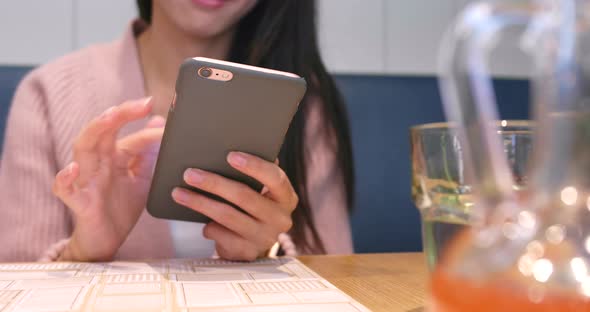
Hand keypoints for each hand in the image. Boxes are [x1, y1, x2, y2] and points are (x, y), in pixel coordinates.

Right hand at [52, 97, 163, 260]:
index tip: (168, 122)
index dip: (148, 130)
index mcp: (113, 157)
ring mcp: (86, 181)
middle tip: (142, 104)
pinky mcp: (79, 202)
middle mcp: (98, 163)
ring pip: (82, 149)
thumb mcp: (141, 178)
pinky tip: (72, 168)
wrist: (108, 241)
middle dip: (120, 115)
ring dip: (94, 131)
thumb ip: (148, 153)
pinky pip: (65, 189)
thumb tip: (157, 123)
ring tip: (110, 117)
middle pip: (102, 131)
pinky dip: (65, 178)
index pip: (129, 136)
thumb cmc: (121, 207)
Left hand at [171, 152, 297, 260]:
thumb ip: (252, 170)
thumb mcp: (258, 189)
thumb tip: (228, 141)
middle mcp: (280, 219)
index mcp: (286, 197)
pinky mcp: (247, 253)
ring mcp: (264, 238)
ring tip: (178, 192)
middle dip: (214, 183)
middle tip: (189, 173)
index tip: (230, 155)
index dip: (254, 166)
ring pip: (227, 216)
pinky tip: (196, 219)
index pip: (275, 178)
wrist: (249, 243)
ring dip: (200, 202)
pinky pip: (221, 235)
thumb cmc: (250, 205)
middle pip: (244, 196)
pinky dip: (207, 226)